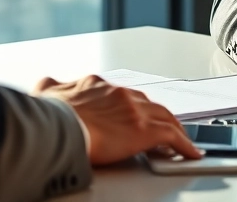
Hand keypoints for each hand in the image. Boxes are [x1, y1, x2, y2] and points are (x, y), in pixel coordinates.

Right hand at [34, 75, 203, 164]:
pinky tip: (191, 153)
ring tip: (180, 140)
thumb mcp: (46, 93)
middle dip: (154, 115)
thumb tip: (45, 84)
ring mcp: (133, 110)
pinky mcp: (144, 130)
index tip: (133, 115)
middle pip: (146, 103)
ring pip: (163, 116)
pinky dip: (185, 145)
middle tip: (160, 128)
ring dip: (174, 128)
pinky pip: (172, 136)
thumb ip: (50, 87)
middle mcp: (118, 93)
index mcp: (96, 85)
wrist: (56, 126)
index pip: (121, 94)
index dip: (131, 106)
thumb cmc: (50, 115)